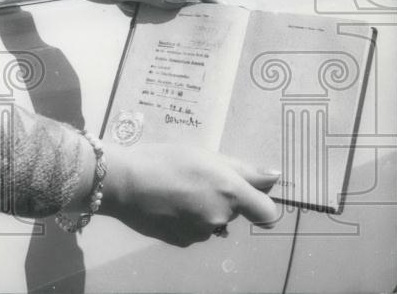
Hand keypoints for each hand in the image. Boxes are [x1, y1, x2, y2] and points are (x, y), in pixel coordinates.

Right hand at [99, 143, 280, 246]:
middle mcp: (221, 217)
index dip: (261, 203)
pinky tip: (166, 205)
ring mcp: (201, 233)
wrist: (121, 182)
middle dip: (221, 199)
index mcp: (230, 192)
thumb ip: (242, 169)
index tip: (248, 194)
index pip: (267, 212)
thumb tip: (275, 178)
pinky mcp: (182, 242)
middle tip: (193, 180)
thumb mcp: (203, 154)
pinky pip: (194, 230)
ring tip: (174, 191)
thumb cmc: (162, 159)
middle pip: (234, 212)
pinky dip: (185, 220)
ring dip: (202, 209)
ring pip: (212, 222)